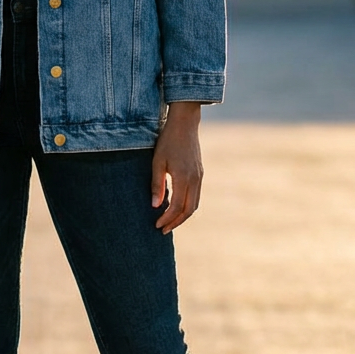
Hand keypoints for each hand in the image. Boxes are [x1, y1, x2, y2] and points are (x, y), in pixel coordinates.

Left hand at [151, 100, 204, 233]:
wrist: (185, 124)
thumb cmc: (168, 140)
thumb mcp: (157, 161)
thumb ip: (156, 184)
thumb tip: (155, 206)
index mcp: (184, 178)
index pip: (177, 206)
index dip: (167, 218)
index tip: (157, 225)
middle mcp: (195, 179)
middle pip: (189, 210)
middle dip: (176, 222)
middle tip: (163, 229)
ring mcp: (199, 176)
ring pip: (194, 204)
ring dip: (183, 216)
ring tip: (169, 221)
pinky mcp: (200, 173)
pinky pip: (196, 195)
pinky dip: (187, 205)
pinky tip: (177, 206)